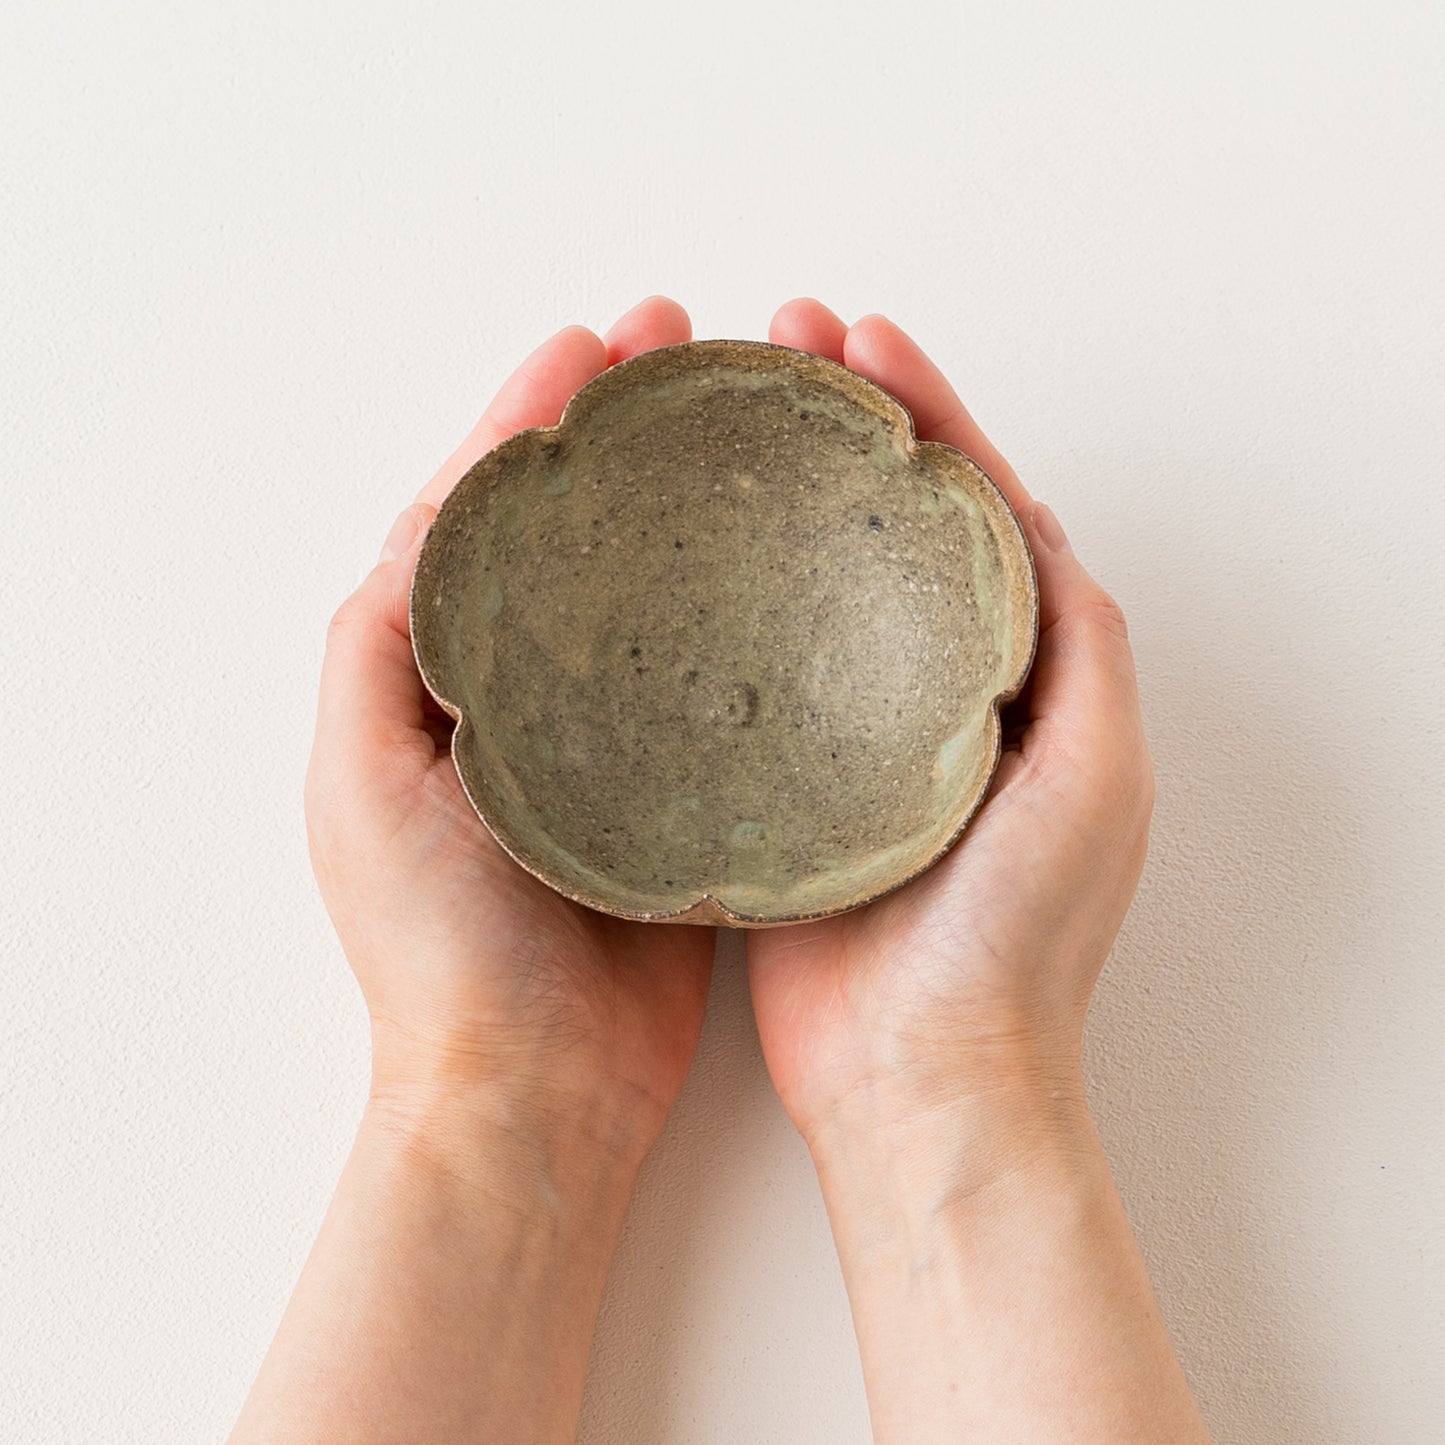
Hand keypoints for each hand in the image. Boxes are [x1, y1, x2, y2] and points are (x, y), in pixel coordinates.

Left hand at [304, 296, 714, 1158]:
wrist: (538, 1089)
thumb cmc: (440, 947)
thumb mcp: (362, 778)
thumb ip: (378, 643)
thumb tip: (431, 511)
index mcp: (445, 672)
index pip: (487, 511)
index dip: (533, 416)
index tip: (595, 342)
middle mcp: (536, 688)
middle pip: (581, 527)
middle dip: (626, 426)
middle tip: (688, 344)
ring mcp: (618, 732)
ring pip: (659, 583)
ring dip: (697, 494)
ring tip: (754, 414)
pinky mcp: (691, 783)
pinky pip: (718, 669)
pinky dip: (748, 602)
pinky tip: (795, 553)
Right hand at [746, 299, 1155, 1147]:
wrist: (922, 1076)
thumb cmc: (1016, 939)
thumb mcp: (1093, 772)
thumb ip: (1080, 641)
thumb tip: (1035, 520)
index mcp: (1017, 675)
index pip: (971, 511)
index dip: (924, 414)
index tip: (862, 336)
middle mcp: (929, 689)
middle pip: (883, 527)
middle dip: (838, 426)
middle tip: (777, 340)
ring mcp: (848, 730)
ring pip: (808, 583)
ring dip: (771, 495)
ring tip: (715, 414)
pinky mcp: (779, 779)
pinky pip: (751, 666)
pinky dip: (720, 600)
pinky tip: (672, 550)